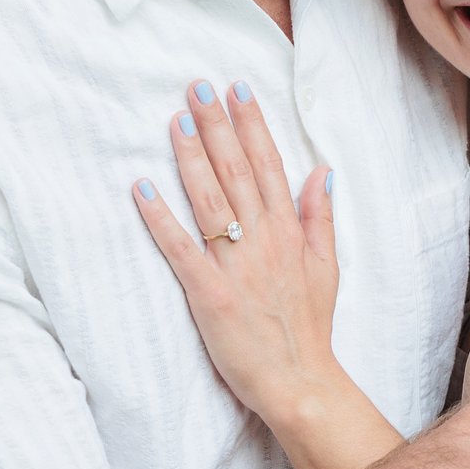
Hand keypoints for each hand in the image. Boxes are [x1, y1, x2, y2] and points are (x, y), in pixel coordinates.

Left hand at [132, 81, 345, 429]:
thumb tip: (322, 171)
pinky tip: (142, 187)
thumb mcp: (327, 267)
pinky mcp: (209, 295)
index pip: (270, 165)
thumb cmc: (309, 327)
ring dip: (191, 158)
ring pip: (211, 201)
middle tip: (197, 86)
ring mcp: (236, 266)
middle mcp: (264, 241)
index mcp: (290, 232)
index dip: (251, 124)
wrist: (301, 381)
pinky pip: (182, 249)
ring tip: (176, 120)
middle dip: (217, 126)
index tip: (236, 89)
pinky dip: (161, 218)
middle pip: (238, 172)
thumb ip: (320, 218)